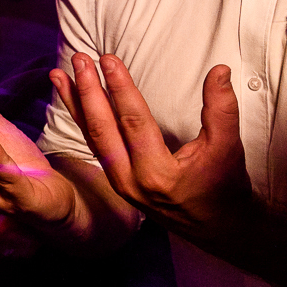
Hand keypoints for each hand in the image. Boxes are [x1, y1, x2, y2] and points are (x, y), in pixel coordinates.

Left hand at [52, 53, 249, 243]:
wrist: (218, 228)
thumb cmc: (224, 187)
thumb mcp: (227, 148)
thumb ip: (221, 109)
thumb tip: (219, 70)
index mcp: (157, 174)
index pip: (133, 121)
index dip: (120, 87)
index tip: (108, 59)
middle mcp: (131, 181)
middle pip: (102, 129)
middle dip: (87, 91)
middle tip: (79, 59)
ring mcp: (120, 184)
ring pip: (92, 138)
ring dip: (75, 104)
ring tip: (59, 75)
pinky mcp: (117, 182)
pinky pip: (95, 146)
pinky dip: (82, 121)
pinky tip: (73, 100)